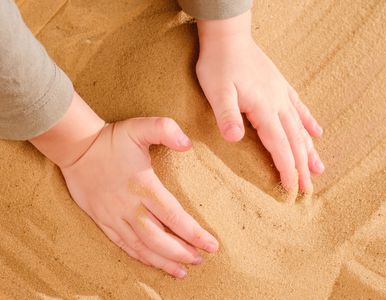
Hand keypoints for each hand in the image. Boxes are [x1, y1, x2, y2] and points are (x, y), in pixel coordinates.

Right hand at [31, 92, 218, 277]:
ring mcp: (115, 216)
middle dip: (182, 252)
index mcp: (143, 186)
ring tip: (182, 271)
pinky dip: (140, 256)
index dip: (194, 233)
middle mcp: (130, 206)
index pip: (174, 216)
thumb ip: (166, 130)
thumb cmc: (112, 138)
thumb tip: (188, 144)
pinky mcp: (103, 220)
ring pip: (142, 246)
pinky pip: (123, 244)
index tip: (211, 245)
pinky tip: (152, 262)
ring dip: (163, 261)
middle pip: (159, 238)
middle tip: (200, 259)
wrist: (76, 147)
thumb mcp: (140, 126)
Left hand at [196, 10, 324, 192]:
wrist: (228, 38)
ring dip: (309, 149)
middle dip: (302, 167)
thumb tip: (235, 139)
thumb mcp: (216, 91)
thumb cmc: (218, 65)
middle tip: (309, 189)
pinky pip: (299, 108)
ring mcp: (281, 95)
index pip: (278, 146)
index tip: (292, 189)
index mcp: (263, 109)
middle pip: (294, 141)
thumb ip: (227, 115)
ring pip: (300, 128)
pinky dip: (309, 122)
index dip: (287, 169)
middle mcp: (278, 104)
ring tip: (320, 168)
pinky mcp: (280, 87)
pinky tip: (318, 132)